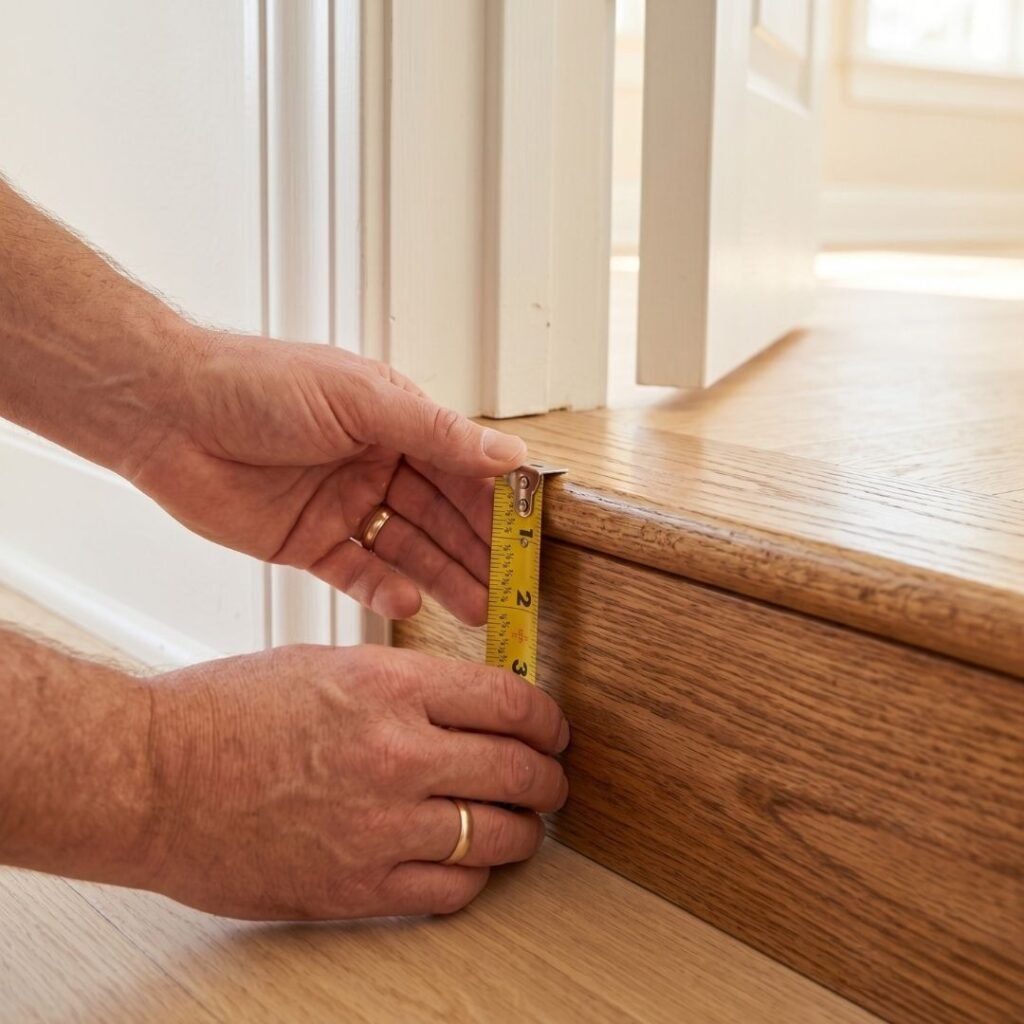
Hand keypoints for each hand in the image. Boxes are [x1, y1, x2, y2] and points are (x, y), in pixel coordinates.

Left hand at [128, 331, 527, 624]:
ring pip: (406, 549)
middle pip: (440, 517)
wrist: (165, 412)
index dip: (497, 504)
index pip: (461, 469)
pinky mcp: (306, 542)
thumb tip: (510, 455)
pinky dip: (382, 588)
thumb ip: (436, 434)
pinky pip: (355, 572)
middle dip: (477, 552)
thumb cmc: (259, 383)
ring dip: (443, 578)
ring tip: (479, 611)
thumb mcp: (360, 401)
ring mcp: (341, 505)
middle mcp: (374, 464)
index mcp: (394, 422)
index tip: (531, 537)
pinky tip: (410, 601)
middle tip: (513, 591)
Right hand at [142, 644, 569, 919]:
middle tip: (549, 780)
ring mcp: (379, 827)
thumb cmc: (223, 713)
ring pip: (498, 836)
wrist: (151, 777)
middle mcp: (395, 753)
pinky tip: (465, 861)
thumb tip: (470, 705)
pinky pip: (450, 891)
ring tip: (520, 824)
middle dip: (548, 777)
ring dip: (522, 830)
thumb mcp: (329, 664)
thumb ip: (407, 685)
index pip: (510, 702)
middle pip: (518, 770)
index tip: (552, 730)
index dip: (547, 720)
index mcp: (389, 686)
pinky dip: (472, 876)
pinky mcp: (355, 888)